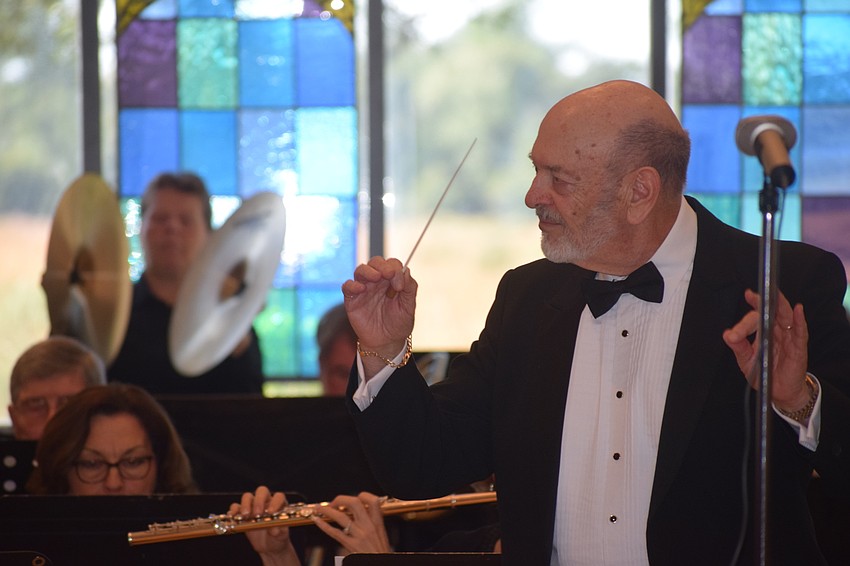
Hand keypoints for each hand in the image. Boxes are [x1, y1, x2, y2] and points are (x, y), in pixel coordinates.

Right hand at [229, 486, 298, 565]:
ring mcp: (253, 506)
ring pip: (247, 497)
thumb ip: (280, 531)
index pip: (278, 497)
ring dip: (245, 505)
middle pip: (262, 491)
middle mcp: (266, 502)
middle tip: (257, 514)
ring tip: (245, 516)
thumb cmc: (278, 538)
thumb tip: (274, 529)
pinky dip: (233, 511)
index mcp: (279, 504)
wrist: (268, 546)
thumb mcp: (282, 536)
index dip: (275, 502)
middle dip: (259, 501)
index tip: (271, 512)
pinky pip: (236, 507)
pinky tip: (233, 517)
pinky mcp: (242, 513)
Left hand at [310, 492, 390, 554]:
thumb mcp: (382, 535)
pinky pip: (335, 532)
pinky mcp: (351, 546)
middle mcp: (368, 526)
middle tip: (334, 502)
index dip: (362, 496)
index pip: (372, 501)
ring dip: (327, 510)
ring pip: (341, 516)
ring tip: (319, 508)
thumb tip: (363, 515)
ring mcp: (359, 535)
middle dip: (341, 499)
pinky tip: (317, 520)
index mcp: (378, 523)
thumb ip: (373, 524)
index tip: (354, 497)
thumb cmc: (381, 554)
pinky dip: (324, 525)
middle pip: (354, 503)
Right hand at [341, 257, 416, 376]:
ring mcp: (364, 289)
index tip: (400, 284)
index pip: (392, 264)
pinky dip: (352, 284)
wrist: (387, 342)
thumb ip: (409, 288)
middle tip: (389, 275)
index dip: (396, 269)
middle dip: (382, 265)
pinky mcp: (352, 299)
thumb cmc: (398, 323)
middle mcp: (377, 282)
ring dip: (368, 271)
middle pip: (375, 262)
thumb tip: (405, 271)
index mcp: (391, 280)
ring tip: (376, 278)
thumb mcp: (409, 306)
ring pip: (360, 270)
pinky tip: (361, 289)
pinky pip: (347, 286)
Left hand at [722, 289, 810, 412]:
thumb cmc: (765, 373)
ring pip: (786, 316)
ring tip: (775, 293)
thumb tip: (727, 335)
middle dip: (764, 301)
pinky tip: (797, 310)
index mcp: (763, 331)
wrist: (780, 392)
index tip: (744, 303)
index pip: (756, 318)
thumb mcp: (746, 361)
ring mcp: (788, 338)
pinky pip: (800, 332)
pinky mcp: (799, 348)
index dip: (750, 311)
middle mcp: (777, 331)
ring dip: (781, 304)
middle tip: (753, 294)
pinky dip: (800, 321)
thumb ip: (738, 347)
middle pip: (772, 311)